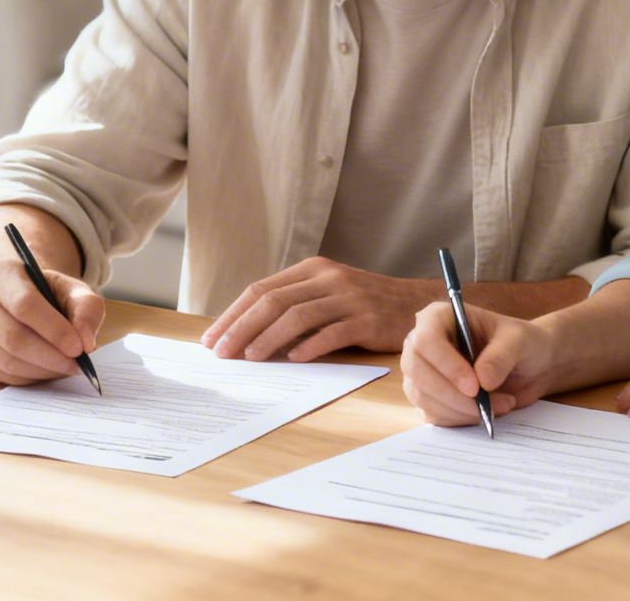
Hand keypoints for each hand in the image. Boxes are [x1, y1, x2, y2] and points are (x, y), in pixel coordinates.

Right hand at [0, 255, 104, 385]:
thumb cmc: (44, 293)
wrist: (11, 298)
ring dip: (42, 370)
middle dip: (50, 356)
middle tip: (76, 365)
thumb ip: (86, 308)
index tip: (79, 348)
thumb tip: (86, 342)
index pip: (24, 305)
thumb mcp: (71, 289)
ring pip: (6, 361)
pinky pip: (1, 375)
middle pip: (13, 337)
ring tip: (66, 367)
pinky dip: (29, 378)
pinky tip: (46, 369)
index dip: (54, 330)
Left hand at [200, 256, 427, 361]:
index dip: (233, 314)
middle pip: (274, 301)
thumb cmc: (365, 304)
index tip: (212, 338)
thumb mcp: (328, 295)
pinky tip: (295, 359)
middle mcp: (329, 278)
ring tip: (249, 359)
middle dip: (241, 328)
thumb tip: (246, 336)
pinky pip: (333, 332)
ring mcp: (350, 297)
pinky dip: (311, 346)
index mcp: (313, 269)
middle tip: (222, 353)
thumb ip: (294, 306)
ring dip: (268, 339)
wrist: (417, 304)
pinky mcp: (368, 319)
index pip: (262, 290)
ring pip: (298, 316)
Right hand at [400, 301, 556, 425]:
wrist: (530, 366)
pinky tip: (488, 412)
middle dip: (451, 394)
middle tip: (485, 406)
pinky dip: (461, 420)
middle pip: (417, 371)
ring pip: (423, 397)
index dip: (446, 365)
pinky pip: (434, 415)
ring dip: (461, 410)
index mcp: (440, 318)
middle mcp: (424, 344)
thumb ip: (501, 356)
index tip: (475, 387)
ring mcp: (423, 373)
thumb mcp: (519, 341)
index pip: (426, 340)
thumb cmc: (521, 343)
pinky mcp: (430, 399)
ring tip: (500, 405)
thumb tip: (482, 380)